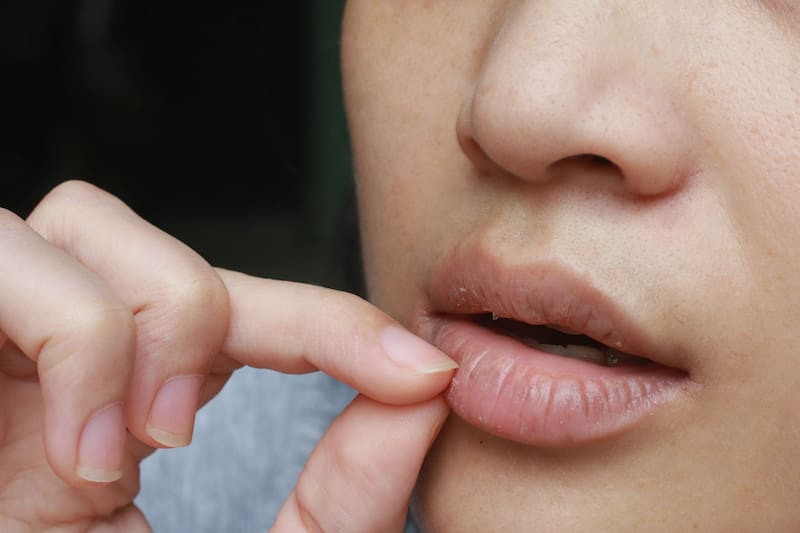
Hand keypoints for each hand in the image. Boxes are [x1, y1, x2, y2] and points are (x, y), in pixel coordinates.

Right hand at [0, 181, 454, 531]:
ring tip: (127, 448)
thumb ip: (344, 496)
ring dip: (135, 323)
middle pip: (153, 242)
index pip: (243, 311)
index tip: (422, 373)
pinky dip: (70, 335)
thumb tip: (424, 398)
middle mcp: (59, 354)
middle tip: (178, 437)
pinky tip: (72, 452)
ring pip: (84, 223)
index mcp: (130, 397)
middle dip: (201, 313)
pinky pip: (5, 256)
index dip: (334, 322)